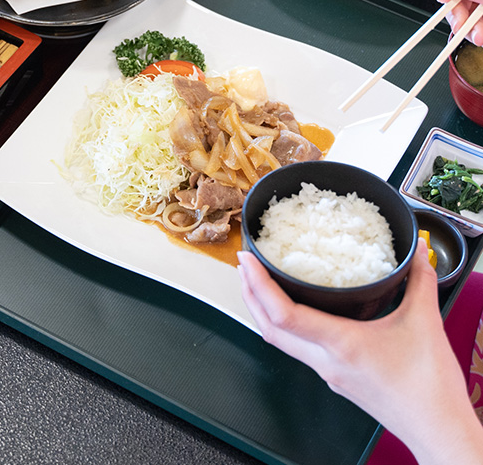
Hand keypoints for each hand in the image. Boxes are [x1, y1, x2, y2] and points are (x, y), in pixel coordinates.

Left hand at [237, 242, 482, 464]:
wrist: (437, 430)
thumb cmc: (429, 387)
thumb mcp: (425, 322)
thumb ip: (419, 280)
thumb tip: (417, 250)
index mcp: (340, 344)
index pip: (283, 314)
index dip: (258, 284)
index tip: (247, 259)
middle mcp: (325, 360)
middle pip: (269, 328)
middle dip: (249, 294)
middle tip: (244, 264)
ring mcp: (327, 372)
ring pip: (279, 340)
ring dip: (262, 310)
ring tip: (259, 281)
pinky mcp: (335, 378)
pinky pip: (298, 348)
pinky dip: (285, 324)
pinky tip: (294, 308)